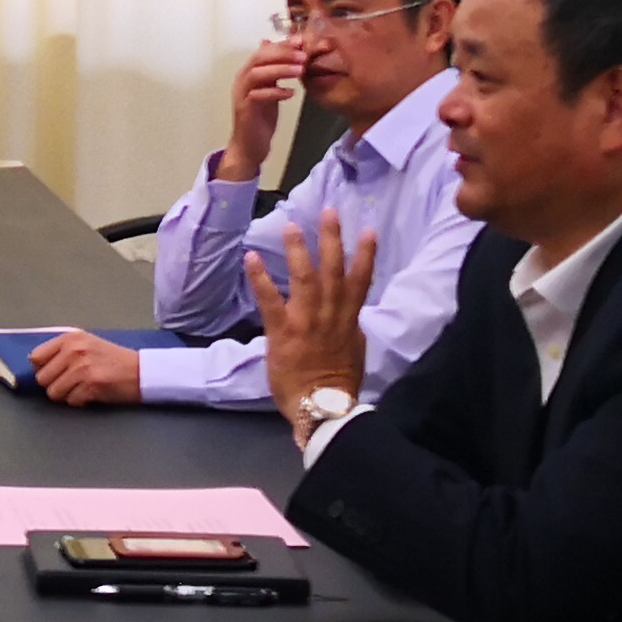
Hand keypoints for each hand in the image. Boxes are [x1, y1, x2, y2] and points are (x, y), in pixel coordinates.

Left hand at [28, 330, 140, 404]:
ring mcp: (82, 368)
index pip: (35, 357)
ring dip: (66, 395)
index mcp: (70, 338)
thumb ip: (62, 350)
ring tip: (81, 388)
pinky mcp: (91, 385)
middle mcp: (74, 350)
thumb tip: (35, 365)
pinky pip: (71, 401)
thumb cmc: (113, 359)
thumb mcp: (86, 344)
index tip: (55, 373)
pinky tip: (91, 393)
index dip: (42, 369)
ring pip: (53, 393)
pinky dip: (80, 401)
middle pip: (42, 378)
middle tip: (71, 383)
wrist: (141, 371)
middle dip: (54, 385)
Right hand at [218, 37, 307, 182]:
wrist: (249, 145)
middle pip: (259, 58)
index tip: (302, 41)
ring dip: (279, 69)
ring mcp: (242, 94)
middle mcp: (242, 80)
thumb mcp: (269, 89)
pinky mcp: (245, 109)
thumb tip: (277, 51)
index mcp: (248, 72)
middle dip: (282, 54)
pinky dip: (275, 92)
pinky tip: (291, 93)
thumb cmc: (261, 117)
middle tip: (303, 55)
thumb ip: (273, 70)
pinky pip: (258, 96)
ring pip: (257, 74)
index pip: (264, 51)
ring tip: (300, 70)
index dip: (282, 45)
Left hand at [245, 207, 376, 441]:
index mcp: (348, 320)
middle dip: (332, 239)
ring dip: (298, 250)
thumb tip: (351, 318)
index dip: (366, 255)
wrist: (323, 409)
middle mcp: (330, 315)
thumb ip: (350, 330)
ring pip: (306, 278)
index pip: (361, 281)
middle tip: (329, 211)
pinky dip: (261, 278)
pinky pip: (271, 300)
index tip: (369, 230)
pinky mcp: (283, 331)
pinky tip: (251, 259)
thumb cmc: (337, 384)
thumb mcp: (354, 352)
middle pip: (334, 271)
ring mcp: (307, 322)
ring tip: (290, 226)